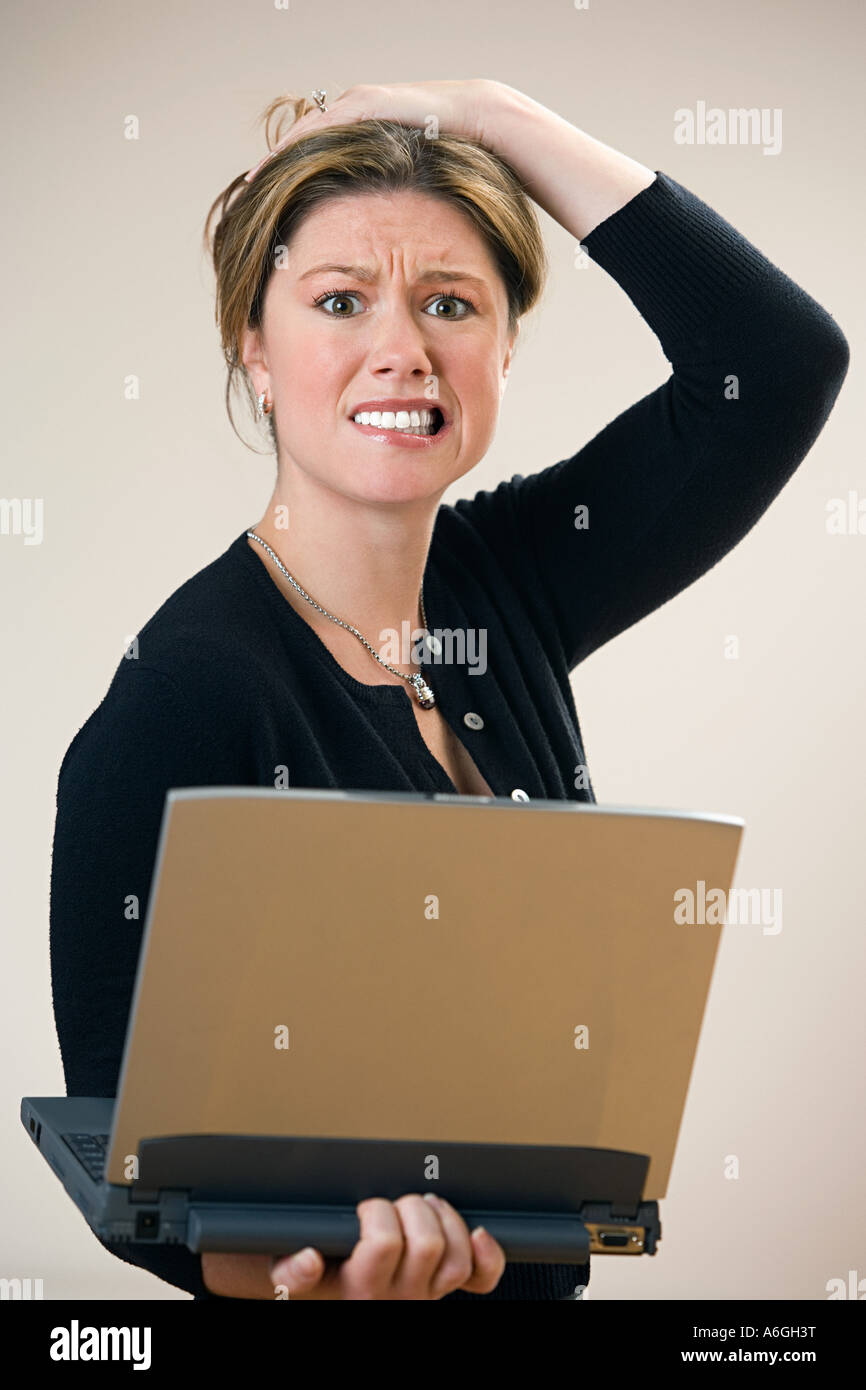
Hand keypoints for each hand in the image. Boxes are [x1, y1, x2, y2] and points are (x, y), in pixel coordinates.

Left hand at [244, 79, 505, 183]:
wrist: (480, 123)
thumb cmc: (456, 157)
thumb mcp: (414, 184)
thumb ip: (394, 201)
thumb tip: (386, 240)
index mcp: (362, 133)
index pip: (316, 157)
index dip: (291, 181)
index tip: (269, 206)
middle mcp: (353, 113)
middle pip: (302, 145)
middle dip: (275, 170)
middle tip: (248, 197)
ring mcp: (356, 104)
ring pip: (303, 135)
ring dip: (277, 160)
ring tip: (253, 185)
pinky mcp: (362, 103)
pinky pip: (318, 129)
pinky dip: (295, 148)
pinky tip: (277, 167)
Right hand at [270, 1193, 505, 1299]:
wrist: (322, 1292)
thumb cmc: (308, 1274)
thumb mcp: (282, 1271)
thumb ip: (287, 1271)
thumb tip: (307, 1259)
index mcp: (358, 1288)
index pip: (385, 1244)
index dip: (378, 1213)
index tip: (363, 1208)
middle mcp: (397, 1297)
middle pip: (428, 1244)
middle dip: (411, 1208)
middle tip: (392, 1206)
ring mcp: (425, 1294)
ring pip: (456, 1256)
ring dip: (444, 1220)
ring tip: (422, 1208)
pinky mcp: (443, 1289)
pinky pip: (479, 1278)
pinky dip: (487, 1255)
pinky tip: (478, 1234)